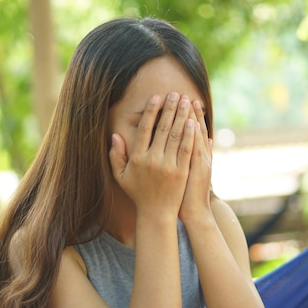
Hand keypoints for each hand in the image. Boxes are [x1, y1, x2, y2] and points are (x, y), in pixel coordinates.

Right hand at [109, 93, 194, 219]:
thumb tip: (115, 136)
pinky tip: (193, 121)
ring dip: (181, 116)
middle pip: (162, 128)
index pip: (145, 129)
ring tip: (185, 101)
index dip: (151, 111)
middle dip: (169, 109)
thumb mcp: (121, 176)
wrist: (156, 214)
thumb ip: (116, 156)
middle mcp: (152, 160)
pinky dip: (190, 134)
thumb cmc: (138, 193)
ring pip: (175, 135)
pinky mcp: (181, 172)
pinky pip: (186, 149)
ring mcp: (168, 166)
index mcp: (137, 159)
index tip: (156, 97)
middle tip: (175, 93)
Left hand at [179, 100, 213, 223]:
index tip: (186, 101)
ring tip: (187, 102)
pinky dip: (194, 135)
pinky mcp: (197, 169)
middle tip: (184, 95)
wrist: (196, 213)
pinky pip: (195, 148)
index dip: (192, 116)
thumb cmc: (189, 196)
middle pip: (195, 130)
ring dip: (192, 119)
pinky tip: (191, 122)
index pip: (195, 132)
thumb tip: (208, 139)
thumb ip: (201, 156)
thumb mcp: (197, 173)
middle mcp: (201, 156)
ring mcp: (200, 162)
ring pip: (196, 136)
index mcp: (199, 157)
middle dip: (189, 112)